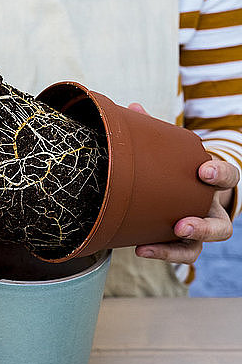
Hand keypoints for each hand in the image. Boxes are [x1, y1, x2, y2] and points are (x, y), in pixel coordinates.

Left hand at [128, 103, 239, 264]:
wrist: (181, 192)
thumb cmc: (177, 169)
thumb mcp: (172, 152)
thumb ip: (157, 133)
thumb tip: (133, 108)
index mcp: (213, 183)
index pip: (230, 178)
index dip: (220, 175)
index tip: (203, 170)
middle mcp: (211, 211)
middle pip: (221, 227)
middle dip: (203, 227)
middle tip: (182, 224)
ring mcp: (198, 232)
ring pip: (199, 248)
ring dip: (179, 249)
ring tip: (154, 244)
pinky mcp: (182, 245)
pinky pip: (177, 255)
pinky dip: (161, 252)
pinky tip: (139, 248)